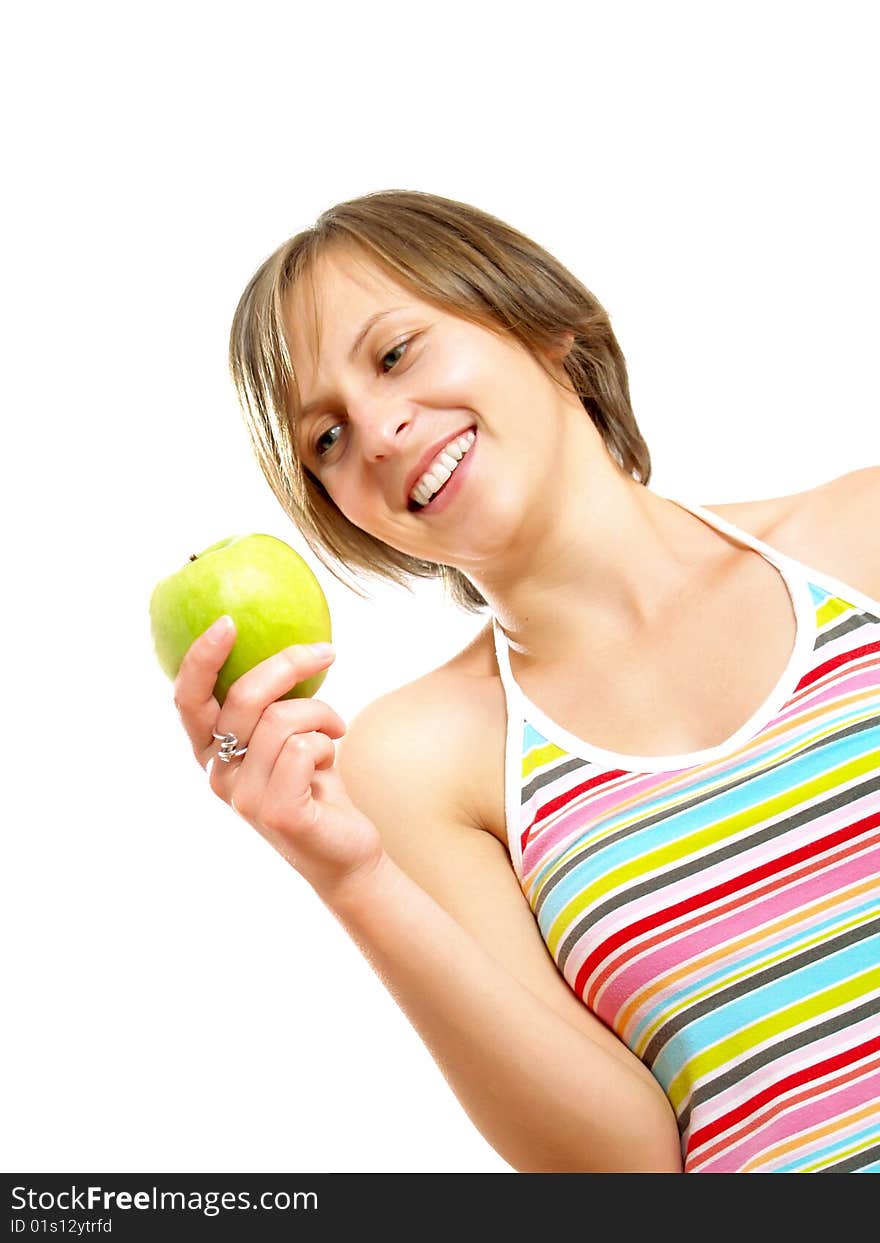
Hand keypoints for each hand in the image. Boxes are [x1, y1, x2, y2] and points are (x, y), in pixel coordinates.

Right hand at [173, 617, 384, 897]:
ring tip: (334, 730)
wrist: (345, 852)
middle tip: (326, 653)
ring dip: (321, 713)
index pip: (188, 700)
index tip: (228, 621)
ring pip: (282, 718)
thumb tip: (286, 644)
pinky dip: (327, 742)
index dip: (201, 659)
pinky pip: (303, 747)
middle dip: (288, 665)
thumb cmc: (315, 785)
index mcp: (212, 752)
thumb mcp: (287, 736)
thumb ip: (272, 704)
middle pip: (244, 697)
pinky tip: (331, 758)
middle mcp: (218, 775)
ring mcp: (244, 797)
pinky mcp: (276, 812)